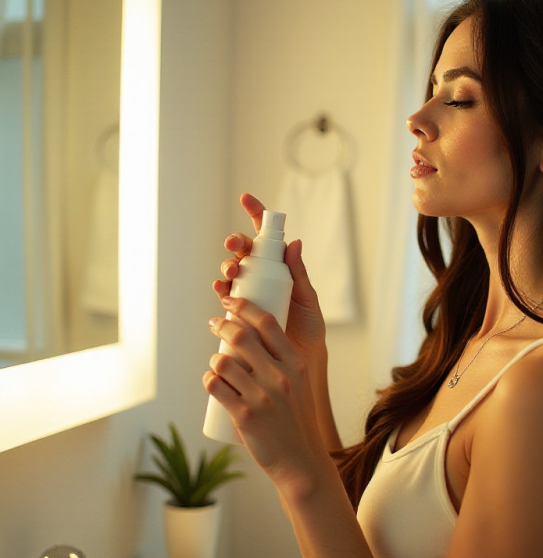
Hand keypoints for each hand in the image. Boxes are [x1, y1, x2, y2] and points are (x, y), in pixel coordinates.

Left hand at [203, 296, 328, 493]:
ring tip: (216, 362)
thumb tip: (252, 336)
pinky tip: (210, 379)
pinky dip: (208, 379)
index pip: (268, 322)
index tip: (230, 301)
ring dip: (214, 358)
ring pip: (223, 361)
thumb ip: (282, 361)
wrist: (301, 460)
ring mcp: (262, 396)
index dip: (245, 306)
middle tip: (214, 323)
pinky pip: (215, 386)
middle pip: (241, 336)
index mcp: (296, 364)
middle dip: (223, 325)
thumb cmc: (297, 419)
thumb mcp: (300, 384)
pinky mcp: (245, 416)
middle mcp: (280, 376)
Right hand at [214, 193, 326, 361]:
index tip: (246, 198)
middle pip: (243, 250)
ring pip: (231, 270)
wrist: (299, 359)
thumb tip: (295, 242)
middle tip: (235, 246)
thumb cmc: (309, 328)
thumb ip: (299, 273)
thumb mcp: (307, 298)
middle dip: (235, 243)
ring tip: (231, 272)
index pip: (265, 236)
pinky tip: (220, 290)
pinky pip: (224, 295)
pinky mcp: (237, 311)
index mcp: (279, 266)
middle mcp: (260, 275)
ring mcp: (247, 291)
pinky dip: (219, 289)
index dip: (255, 214)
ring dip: (226, 266)